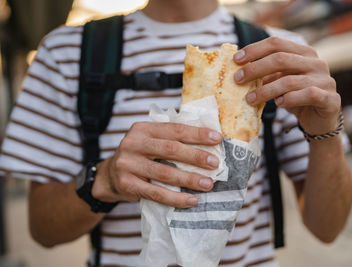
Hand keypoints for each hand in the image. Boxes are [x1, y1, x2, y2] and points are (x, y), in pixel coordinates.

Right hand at [92, 122, 222, 207]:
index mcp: (143, 128)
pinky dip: (176, 198)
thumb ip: (170, 139)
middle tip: (215, 164)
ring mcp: (128, 164)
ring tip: (208, 184)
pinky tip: (191, 200)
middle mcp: (133, 143)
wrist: (109, 176)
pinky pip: (156, 193)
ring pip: (164, 173)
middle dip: (196, 156)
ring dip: (189, 179)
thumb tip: (208, 143)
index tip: (217, 138)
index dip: (197, 133)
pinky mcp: (127, 184)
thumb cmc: (140, 156)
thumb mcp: (149, 141)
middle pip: (170, 149)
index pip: (174, 129)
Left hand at [233, 36, 340, 135]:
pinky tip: (278, 104)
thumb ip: (267, 75)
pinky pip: (307, 95)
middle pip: (281, 59)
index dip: (255, 50)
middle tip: (237, 80)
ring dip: (265, 91)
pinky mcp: (330, 99)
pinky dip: (289, 99)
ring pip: (290, 81)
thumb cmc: (297, 99)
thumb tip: (239, 70)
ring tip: (250, 99)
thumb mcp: (280, 83)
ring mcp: (325, 80)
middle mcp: (316, 63)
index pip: (276, 44)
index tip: (236, 60)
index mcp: (304, 53)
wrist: (321, 121)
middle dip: (255, 69)